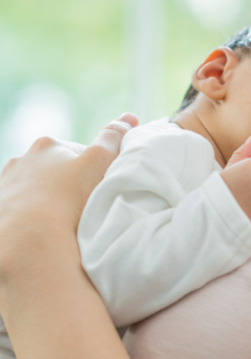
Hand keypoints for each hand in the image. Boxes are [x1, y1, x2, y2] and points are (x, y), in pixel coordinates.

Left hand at [0, 113, 137, 274]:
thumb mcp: (100, 161)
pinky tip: (46, 229)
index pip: (76, 152)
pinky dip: (33, 216)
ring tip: (64, 219)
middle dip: (68, 182)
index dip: (92, 168)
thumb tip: (129, 117)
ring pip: (36, 189)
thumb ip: (114, 138)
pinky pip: (21, 208)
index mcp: (47, 145)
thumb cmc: (68, 198)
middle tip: (84, 202)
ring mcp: (7, 185)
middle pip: (54, 169)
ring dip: (49, 199)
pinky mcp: (0, 209)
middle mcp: (21, 160)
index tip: (99, 185)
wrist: (30, 241)